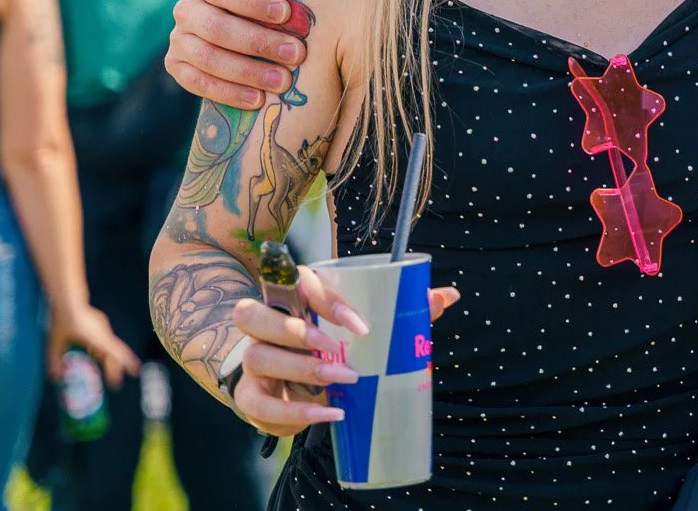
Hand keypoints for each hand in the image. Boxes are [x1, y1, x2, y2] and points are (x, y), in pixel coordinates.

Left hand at [47, 302, 142, 386]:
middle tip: (113, 383)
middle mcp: (104, 333)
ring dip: (107, 359)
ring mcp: (103, 327)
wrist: (67, 298)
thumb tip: (57, 378)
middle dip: (115, 368)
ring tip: (103, 371)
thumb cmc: (62, 320)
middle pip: (115, 352)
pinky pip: (105, 340)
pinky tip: (91, 353)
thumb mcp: (55, 342)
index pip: (117, 352)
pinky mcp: (100, 323)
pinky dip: (102, 350)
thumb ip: (55, 361)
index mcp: (97, 338)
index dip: (127, 362)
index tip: (135, 372)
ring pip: (110, 346)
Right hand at [167, 0, 305, 109]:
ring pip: (208, 58)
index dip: (251, 1)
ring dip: (248, 72)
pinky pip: (197, 83)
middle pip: (216, 27)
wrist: (241, 20)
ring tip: (283, 81)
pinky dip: (229, 93)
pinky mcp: (176, 65)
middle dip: (259, 42)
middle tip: (297, 54)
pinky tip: (258, 99)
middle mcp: (185, 8)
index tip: (286, 13)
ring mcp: (178, 38)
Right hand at [228, 265, 460, 437]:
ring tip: (343, 380)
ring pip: (258, 356)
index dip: (326, 301)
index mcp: (292, 295)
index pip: (299, 283)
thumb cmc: (331, 341)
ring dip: (301, 370)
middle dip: (299, 333)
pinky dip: (294, 411)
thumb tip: (448, 296)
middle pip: (257, 315)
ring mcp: (252, 359)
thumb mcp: (362, 323)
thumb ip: (403, 308)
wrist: (285, 376)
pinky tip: (328, 413)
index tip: (360, 325)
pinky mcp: (249, 395)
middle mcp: (263, 322)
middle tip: (338, 350)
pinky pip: (260, 402)